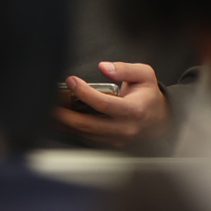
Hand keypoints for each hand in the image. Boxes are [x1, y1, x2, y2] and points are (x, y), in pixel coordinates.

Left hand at [55, 62, 170, 147]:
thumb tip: (104, 67)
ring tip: (50, 112)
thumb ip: (125, 69)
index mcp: (134, 110)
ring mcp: (118, 138)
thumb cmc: (149, 96)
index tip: (71, 80)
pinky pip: (88, 138)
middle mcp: (125, 127)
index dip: (84, 92)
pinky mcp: (111, 144)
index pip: (104, 104)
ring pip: (85, 133)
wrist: (160, 119)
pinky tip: (61, 121)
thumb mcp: (144, 75)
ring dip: (65, 124)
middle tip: (50, 104)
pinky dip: (73, 130)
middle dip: (65, 115)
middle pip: (89, 124)